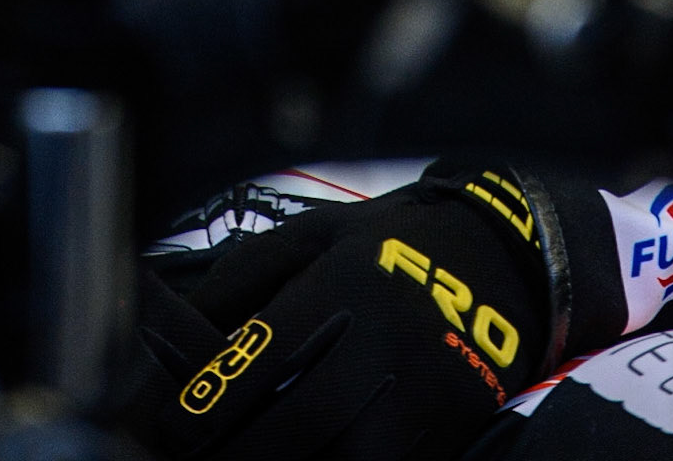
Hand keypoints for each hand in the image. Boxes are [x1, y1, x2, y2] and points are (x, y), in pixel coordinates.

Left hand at [120, 173, 548, 460]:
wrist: (502, 267)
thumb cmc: (390, 247)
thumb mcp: (314, 235)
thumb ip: (241, 278)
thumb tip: (175, 327)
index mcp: (341, 289)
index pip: (253, 365)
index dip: (200, 407)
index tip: (170, 423)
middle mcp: (378, 350)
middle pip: (285, 432)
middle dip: (230, 453)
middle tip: (196, 454)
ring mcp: (413, 405)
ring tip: (245, 453)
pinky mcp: (437, 443)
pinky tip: (304, 456)